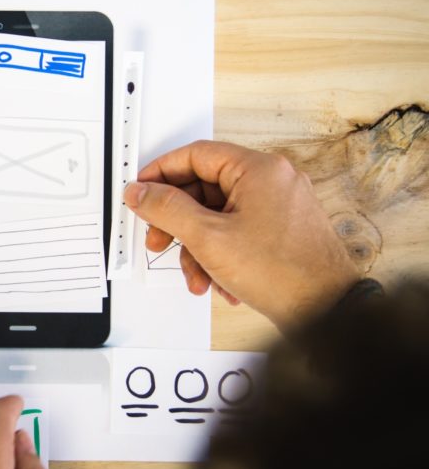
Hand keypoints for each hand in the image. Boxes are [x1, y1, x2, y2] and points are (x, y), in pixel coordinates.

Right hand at [125, 140, 360, 329]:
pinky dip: (221, 254)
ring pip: (218, 215)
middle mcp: (273, 181)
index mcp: (258, 169)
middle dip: (178, 222)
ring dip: (198, 247)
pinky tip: (220, 281)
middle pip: (205, 189)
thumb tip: (140, 192)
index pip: (196, 156)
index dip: (161, 173)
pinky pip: (237, 231)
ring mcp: (280, 205)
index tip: (141, 192)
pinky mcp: (282, 230)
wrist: (327, 312)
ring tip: (197, 275)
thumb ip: (166, 209)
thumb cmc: (283, 273)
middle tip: (159, 239)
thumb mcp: (208, 238)